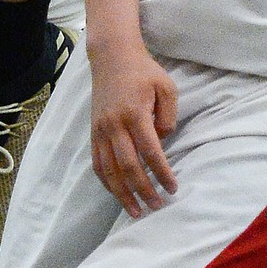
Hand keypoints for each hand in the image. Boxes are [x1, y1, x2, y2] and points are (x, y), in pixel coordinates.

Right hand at [88, 37, 177, 217]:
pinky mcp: (93, 131)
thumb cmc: (143, 71)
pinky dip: (107, 182)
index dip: (163, 174)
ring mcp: (101, 129)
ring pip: (110, 170)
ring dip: (123, 194)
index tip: (173, 188)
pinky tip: (118, 194)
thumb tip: (162, 143)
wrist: (112, 56)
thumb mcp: (166, 87)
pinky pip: (97, 163)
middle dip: (144, 190)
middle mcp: (114, 124)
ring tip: (136, 211)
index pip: (151, 152)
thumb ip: (169, 117)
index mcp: (135, 113)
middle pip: (129, 166)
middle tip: (158, 205)